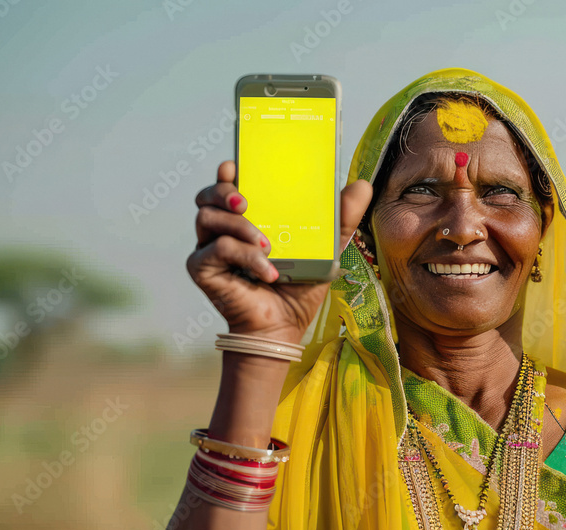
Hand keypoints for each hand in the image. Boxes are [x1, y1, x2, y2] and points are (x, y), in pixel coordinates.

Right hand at [186, 160, 371, 341]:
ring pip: (206, 218)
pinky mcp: (202, 270)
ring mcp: (209, 249)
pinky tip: (268, 272)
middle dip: (223, 191)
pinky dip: (245, 257)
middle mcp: (223, 231)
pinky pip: (216, 250)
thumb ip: (341, 219)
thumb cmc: (298, 288)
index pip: (228, 185)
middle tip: (246, 202)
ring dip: (238, 225)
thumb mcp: (325, 249)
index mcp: (247, 218)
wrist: (284, 327)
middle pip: (207, 196)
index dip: (227, 173)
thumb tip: (362, 185)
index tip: (236, 166)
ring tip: (267, 243)